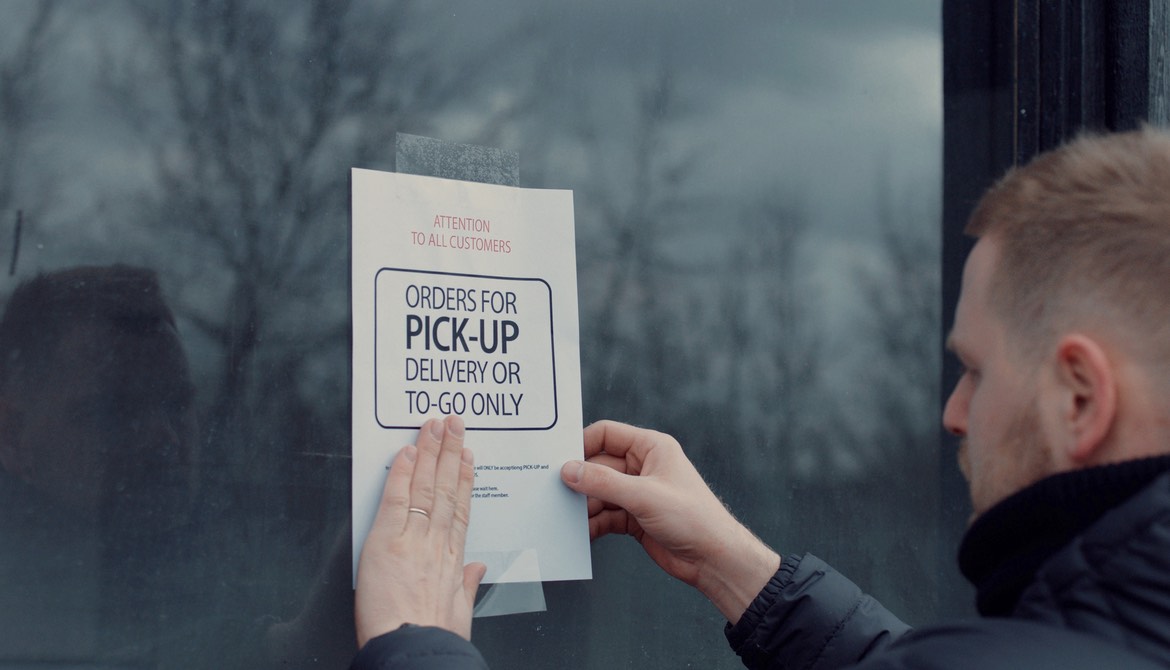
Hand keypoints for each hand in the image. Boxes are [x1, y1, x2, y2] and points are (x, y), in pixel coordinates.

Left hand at [355, 416, 485, 647]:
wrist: (413, 651)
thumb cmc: (433, 640)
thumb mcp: (460, 614)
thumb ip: (468, 585)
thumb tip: (476, 568)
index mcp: (453, 561)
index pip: (461, 509)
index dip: (464, 479)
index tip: (467, 458)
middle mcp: (437, 544)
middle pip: (445, 489)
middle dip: (449, 453)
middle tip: (453, 424)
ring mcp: (414, 540)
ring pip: (425, 487)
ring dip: (429, 452)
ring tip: (434, 426)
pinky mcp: (388, 542)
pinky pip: (396, 500)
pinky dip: (401, 474)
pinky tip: (405, 452)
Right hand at [560, 420, 779, 623]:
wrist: (713, 559)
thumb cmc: (693, 518)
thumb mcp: (644, 495)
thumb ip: (603, 482)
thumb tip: (569, 470)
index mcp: (651, 448)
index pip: (607, 434)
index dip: (583, 444)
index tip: (560, 460)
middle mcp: (643, 467)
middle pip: (599, 466)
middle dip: (580, 481)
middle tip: (555, 492)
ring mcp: (637, 493)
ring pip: (599, 493)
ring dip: (584, 505)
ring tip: (565, 517)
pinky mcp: (634, 517)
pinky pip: (604, 515)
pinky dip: (592, 524)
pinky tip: (582, 533)